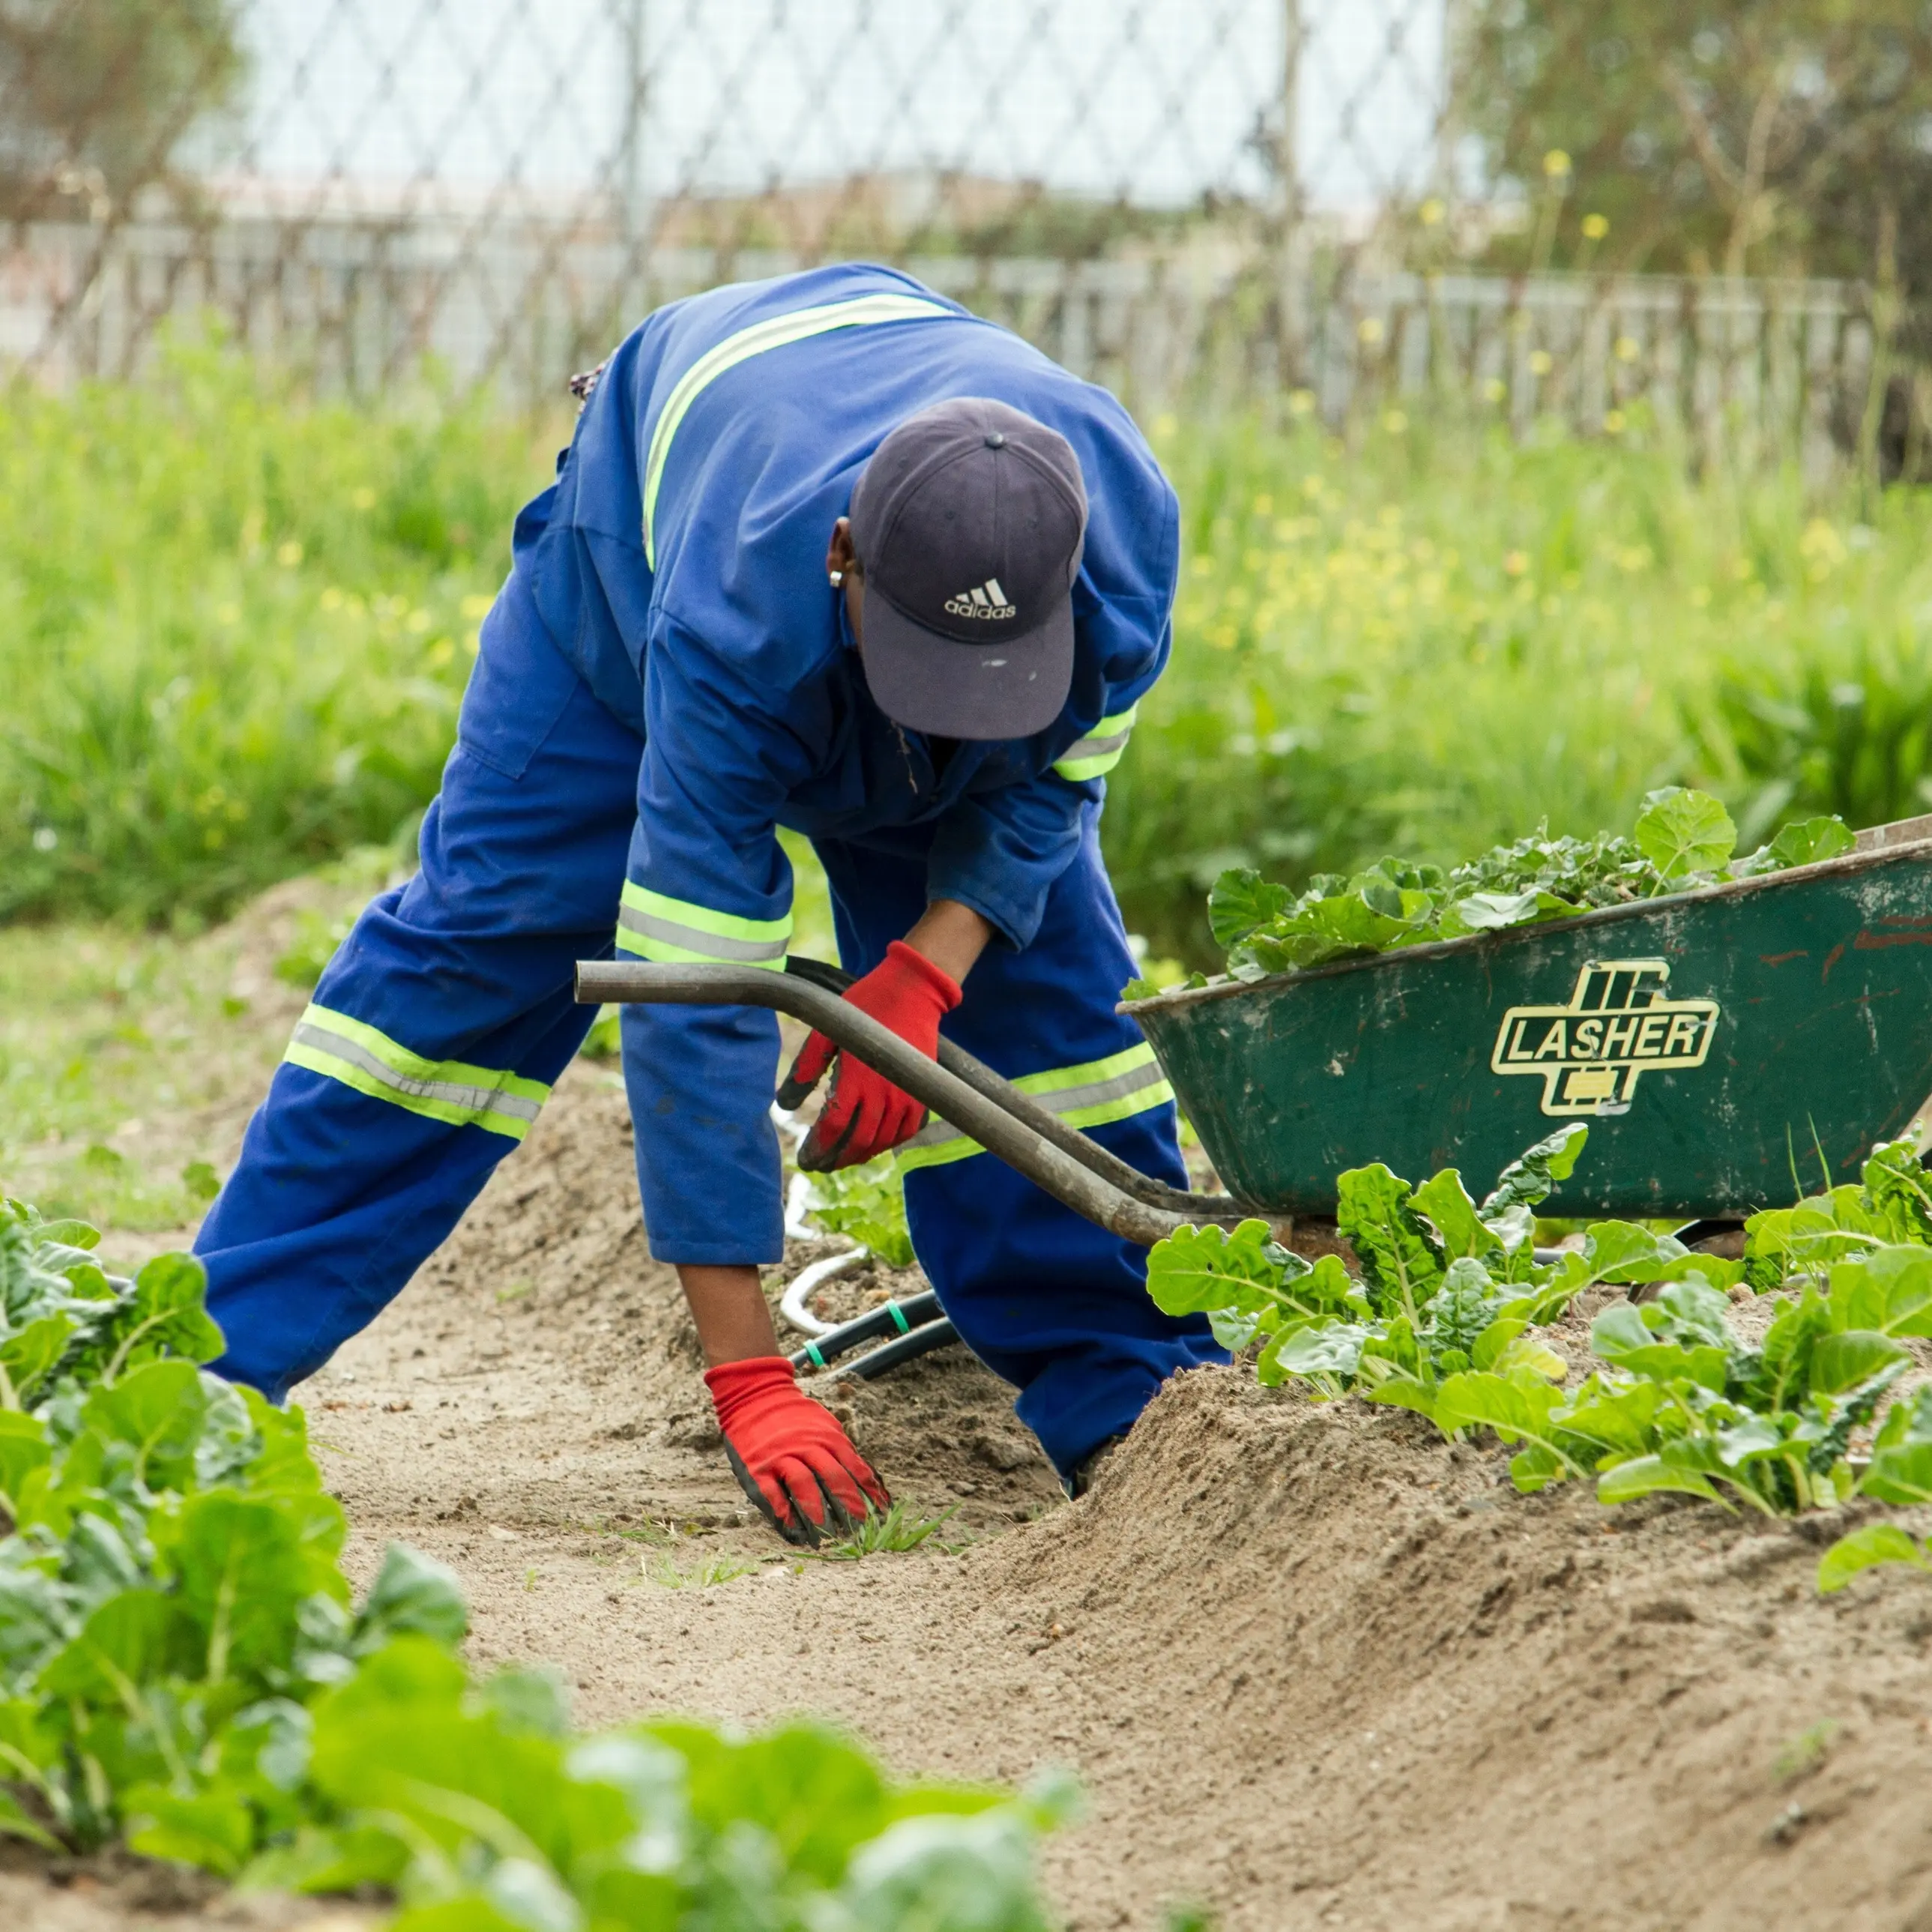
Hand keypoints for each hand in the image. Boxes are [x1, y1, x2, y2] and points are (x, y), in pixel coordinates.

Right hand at [704, 1355, 888, 1544]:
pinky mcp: (757, 1469)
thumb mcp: (824, 1425)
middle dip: (847, 1506)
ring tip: (827, 1536)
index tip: (880, 1513)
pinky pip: (773, 1495)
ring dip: (817, 1514)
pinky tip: (795, 1533)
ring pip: (804, 1487)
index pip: (854, 1467)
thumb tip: (866, 1480)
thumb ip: (841, 1450)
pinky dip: (785, 1516)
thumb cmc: (795, 1417)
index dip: (868, 1492)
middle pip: (832, 1478)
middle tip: (858, 1530)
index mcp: (827, 1437)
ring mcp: (781, 1458)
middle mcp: (806, 1446)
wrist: (755, 1395)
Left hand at [779, 939, 961, 1169]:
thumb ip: (806, 1067)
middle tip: (819, 1165)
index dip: (818, 1148)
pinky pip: (907, 1131)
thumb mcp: (826, 1031)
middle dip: (836, 1159)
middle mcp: (885, 1093)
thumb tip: (785, 1105)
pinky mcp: (921, 1092)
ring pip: (883, 1141)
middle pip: (858, 1142)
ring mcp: (907, 1096)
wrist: (912, 992)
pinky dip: (889, 1143)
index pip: (835, 1127)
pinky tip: (873, 1145)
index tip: (805, 1158)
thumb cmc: (864, 1007)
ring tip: (841, 1158)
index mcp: (857, 1078)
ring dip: (860, 1155)